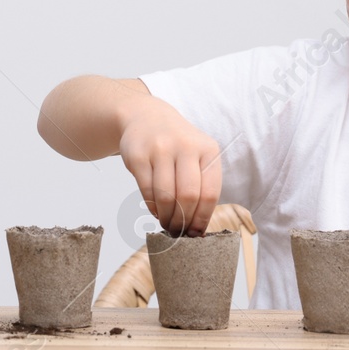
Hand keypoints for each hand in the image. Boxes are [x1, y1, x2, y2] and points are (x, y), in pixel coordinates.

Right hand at [117, 97, 234, 235]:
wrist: (146, 117)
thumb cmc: (178, 145)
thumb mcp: (198, 154)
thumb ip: (202, 184)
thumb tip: (198, 227)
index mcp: (208, 149)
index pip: (210, 193)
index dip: (202, 218)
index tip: (196, 232)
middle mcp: (186, 146)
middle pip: (188, 197)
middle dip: (183, 221)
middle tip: (179, 231)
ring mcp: (160, 149)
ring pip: (166, 196)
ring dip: (167, 217)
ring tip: (167, 223)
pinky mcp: (138, 155)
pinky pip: (147, 191)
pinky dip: (152, 207)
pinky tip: (156, 210)